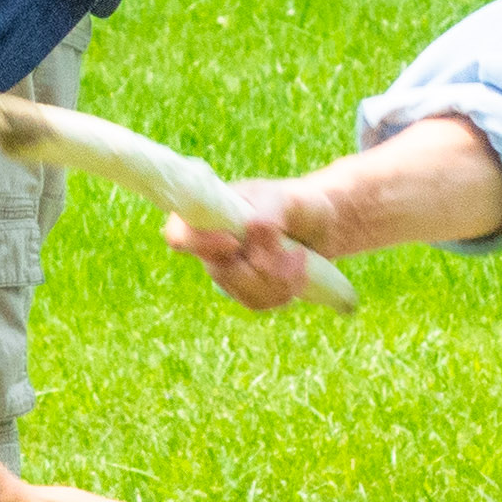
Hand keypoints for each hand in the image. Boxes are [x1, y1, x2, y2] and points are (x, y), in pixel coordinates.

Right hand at [167, 177, 340, 314]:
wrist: (323, 225)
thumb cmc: (298, 203)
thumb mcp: (287, 199)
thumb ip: (267, 210)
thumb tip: (251, 228)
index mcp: (211, 214)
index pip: (179, 233)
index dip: (199, 244)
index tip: (235, 243)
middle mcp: (213, 243)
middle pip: (219, 272)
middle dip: (259, 266)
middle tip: (286, 248)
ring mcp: (229, 269)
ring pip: (241, 291)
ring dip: (276, 279)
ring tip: (297, 257)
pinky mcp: (248, 290)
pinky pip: (256, 302)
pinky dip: (282, 291)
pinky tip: (296, 273)